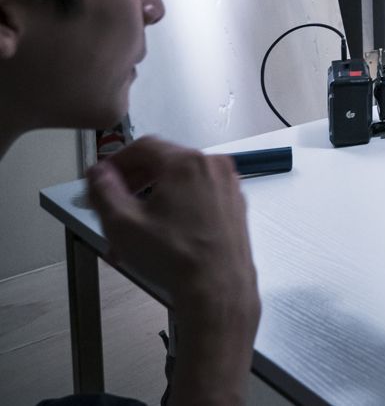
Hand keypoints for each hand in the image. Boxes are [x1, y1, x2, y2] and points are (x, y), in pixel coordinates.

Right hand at [87, 137, 259, 405]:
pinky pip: (199, 196)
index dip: (117, 161)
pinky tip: (160, 235)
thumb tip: (99, 172)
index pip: (144, 146)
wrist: (218, 288)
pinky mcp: (235, 205)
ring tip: (131, 231)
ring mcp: (229, 185)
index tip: (101, 180)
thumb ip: (104, 191)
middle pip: (164, 163)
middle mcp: (214, 165)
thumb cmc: (172, 255)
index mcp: (187, 162)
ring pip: (181, 182)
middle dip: (133, 184)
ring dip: (152, 200)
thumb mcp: (122, 223)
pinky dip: (176, 208)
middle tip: (111, 206)